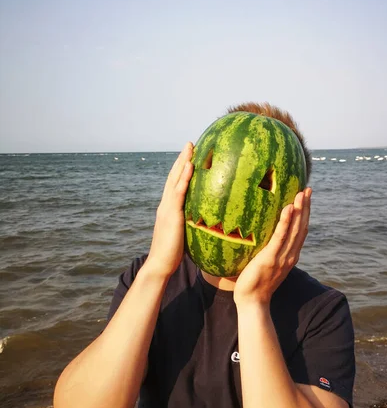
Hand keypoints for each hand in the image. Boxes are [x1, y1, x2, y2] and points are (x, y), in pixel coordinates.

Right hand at [144, 142, 193, 278]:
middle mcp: (166, 205)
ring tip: (190, 147)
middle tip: (190, 143)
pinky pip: (178, 193)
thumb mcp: (184, 235)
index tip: (190, 156)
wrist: (160, 264)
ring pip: (175, 180)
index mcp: (169, 209)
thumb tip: (205, 223)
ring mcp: (167, 208)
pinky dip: (184, 178)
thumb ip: (191, 225)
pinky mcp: (171, 214)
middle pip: (173, 177)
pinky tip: (190, 166)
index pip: (175, 184)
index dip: (181, 169)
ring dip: (182, 162)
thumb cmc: (173, 254)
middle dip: (182, 159)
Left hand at [234, 188, 311, 309]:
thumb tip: (257, 235)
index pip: (301, 231)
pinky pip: (280, 237)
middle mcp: (290, 255)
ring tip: (300, 194)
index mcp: (290, 256)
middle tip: (307, 189)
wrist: (252, 302)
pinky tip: (288, 209)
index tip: (305, 198)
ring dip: (299, 210)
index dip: (305, 214)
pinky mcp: (271, 258)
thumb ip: (267, 251)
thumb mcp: (264, 264)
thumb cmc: (254, 284)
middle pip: (302, 227)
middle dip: (306, 207)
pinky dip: (286, 222)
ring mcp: (282, 257)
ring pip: (295, 230)